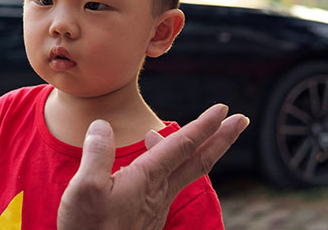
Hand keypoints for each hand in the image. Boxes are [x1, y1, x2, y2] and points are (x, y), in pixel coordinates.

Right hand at [57, 104, 248, 229]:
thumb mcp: (85, 187)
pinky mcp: (147, 218)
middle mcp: (159, 192)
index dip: (204, 125)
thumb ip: (97, 152)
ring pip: (185, 173)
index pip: (182, 146)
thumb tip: (103, 126)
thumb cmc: (88, 228)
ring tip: (195, 134)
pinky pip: (168, 184)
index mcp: (147, 179)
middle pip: (198, 161)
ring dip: (198, 151)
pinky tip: (161, 166)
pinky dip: (173, 166)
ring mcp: (155, 207)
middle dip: (221, 138)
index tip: (223, 109)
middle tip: (241, 120)